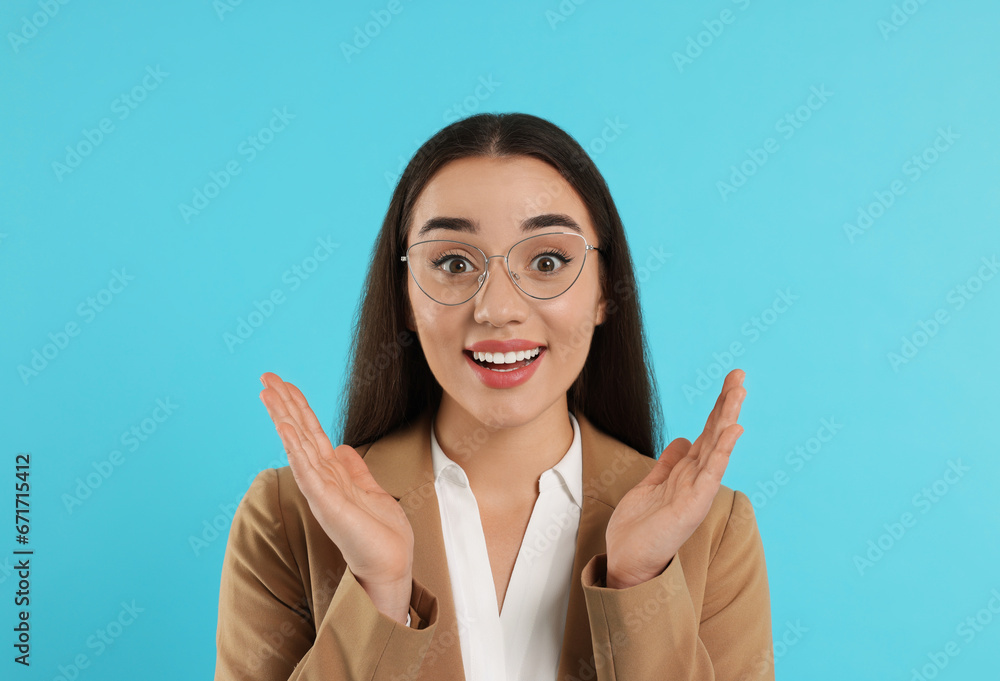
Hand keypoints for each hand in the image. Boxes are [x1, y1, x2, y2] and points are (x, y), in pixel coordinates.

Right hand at [258, 372, 413, 622]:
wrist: (392, 563)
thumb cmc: (381, 534)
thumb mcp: (371, 490)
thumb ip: (354, 469)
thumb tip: (342, 447)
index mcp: (333, 473)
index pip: (311, 432)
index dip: (298, 407)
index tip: (283, 384)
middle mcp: (322, 479)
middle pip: (299, 433)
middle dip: (284, 404)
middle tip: (266, 377)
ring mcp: (321, 490)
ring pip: (298, 446)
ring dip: (283, 418)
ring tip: (268, 393)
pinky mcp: (326, 503)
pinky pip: (306, 470)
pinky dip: (294, 448)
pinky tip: (285, 428)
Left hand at [604, 369, 746, 588]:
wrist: (628, 561)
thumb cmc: (639, 529)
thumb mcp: (650, 486)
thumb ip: (668, 464)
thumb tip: (682, 440)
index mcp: (686, 473)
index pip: (705, 433)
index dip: (716, 408)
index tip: (730, 382)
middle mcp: (696, 479)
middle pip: (714, 434)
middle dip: (726, 404)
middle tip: (739, 376)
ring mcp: (697, 490)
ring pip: (715, 447)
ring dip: (727, 419)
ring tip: (738, 392)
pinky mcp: (693, 504)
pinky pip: (710, 472)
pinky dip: (722, 451)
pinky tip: (733, 430)